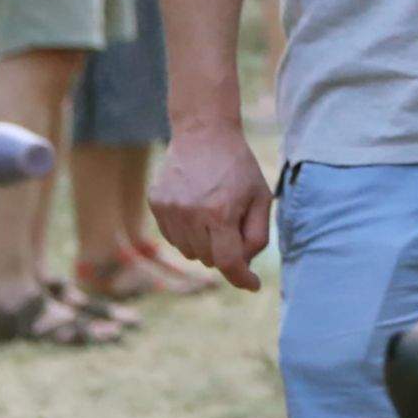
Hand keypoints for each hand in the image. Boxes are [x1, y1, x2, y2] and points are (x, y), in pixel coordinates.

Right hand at [150, 125, 271, 291]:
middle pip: (210, 260)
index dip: (242, 278)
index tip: (253, 284)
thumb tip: (244, 267)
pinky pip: (173, 238)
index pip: (229, 262)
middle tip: (234, 226)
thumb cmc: (238, 167)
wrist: (203, 133)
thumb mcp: (261, 197)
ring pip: (190, 252)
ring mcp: (169, 210)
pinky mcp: (156, 203)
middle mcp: (191, 214)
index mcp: (220, 213)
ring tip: (214, 215)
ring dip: (205, 245)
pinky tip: (196, 210)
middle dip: (226, 252)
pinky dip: (188, 234)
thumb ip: (257, 235)